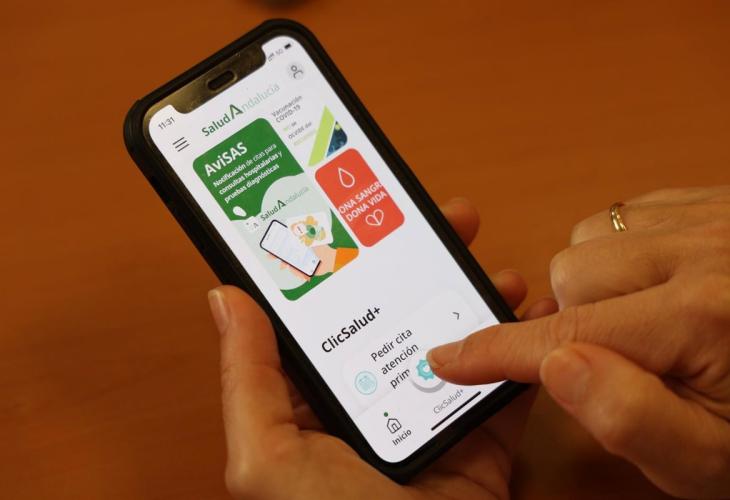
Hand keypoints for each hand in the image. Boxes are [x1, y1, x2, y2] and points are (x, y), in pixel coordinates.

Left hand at [208, 198, 556, 499]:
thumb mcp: (272, 461)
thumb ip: (248, 382)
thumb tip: (225, 299)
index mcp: (318, 397)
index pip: (326, 312)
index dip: (341, 259)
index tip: (360, 212)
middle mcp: (371, 397)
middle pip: (395, 312)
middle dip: (419, 260)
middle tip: (441, 217)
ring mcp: (427, 414)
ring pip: (450, 335)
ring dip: (470, 290)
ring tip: (486, 255)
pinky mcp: (479, 436)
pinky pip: (501, 378)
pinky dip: (517, 342)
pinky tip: (525, 306)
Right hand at [428, 187, 729, 497]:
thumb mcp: (715, 459)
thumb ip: (631, 418)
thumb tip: (554, 364)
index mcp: (698, 318)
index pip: (559, 336)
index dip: (493, 352)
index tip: (448, 358)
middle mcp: (703, 250)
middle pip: (570, 271)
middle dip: (574, 318)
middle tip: (617, 355)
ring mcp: (715, 215)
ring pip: (593, 239)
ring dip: (599, 283)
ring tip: (645, 318)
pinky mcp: (719, 198)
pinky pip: (631, 213)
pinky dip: (626, 251)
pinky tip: (664, 281)